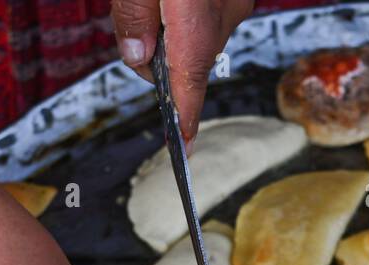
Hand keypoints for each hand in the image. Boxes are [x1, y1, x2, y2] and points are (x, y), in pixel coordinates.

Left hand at [112, 0, 254, 139]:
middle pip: (192, 60)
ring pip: (200, 39)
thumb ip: (133, 14)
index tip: (183, 146)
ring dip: (173, 33)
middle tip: (135, 27)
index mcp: (197, 13)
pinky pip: (209, 20)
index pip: (192, 78)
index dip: (186, 115)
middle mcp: (225, 11)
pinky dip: (187, 17)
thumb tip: (136, 55)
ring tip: (153, 2)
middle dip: (162, 58)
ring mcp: (234, 3)